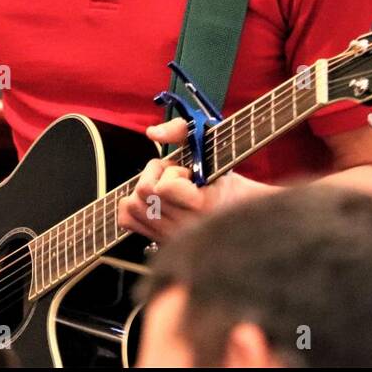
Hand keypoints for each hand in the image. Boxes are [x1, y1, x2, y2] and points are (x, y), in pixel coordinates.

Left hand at [116, 118, 237, 241]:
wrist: (244, 217)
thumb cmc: (229, 182)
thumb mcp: (212, 150)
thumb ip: (181, 131)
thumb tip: (152, 132)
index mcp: (202, 206)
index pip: (165, 187)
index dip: (173, 171)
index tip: (190, 173)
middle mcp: (185, 227)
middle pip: (143, 192)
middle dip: (155, 174)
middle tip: (175, 175)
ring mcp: (171, 237)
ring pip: (132, 205)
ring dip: (145, 189)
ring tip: (167, 188)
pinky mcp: (160, 241)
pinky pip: (127, 220)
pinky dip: (133, 205)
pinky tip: (153, 200)